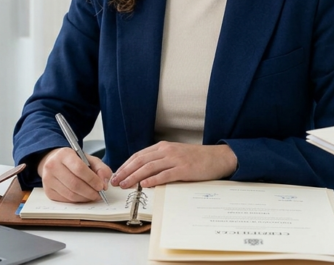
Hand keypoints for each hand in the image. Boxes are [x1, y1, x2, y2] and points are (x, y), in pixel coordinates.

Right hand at [36, 147, 112, 202]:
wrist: (53, 161)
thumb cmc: (73, 160)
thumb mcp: (88, 158)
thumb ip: (100, 168)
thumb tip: (104, 182)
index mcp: (64, 154)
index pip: (79, 169)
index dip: (92, 179)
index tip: (101, 186)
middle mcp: (52, 166)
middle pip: (75, 184)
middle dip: (90, 192)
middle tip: (99, 194)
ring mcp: (48, 179)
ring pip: (70, 194)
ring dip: (85, 198)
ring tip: (93, 196)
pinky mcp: (48, 191)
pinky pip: (66, 200)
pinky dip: (78, 200)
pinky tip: (83, 197)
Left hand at [110, 142, 237, 188]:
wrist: (218, 157)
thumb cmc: (196, 159)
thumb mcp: (175, 155)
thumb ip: (160, 161)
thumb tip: (142, 173)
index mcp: (163, 147)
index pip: (138, 155)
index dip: (126, 165)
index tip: (116, 174)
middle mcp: (167, 151)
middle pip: (140, 161)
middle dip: (126, 171)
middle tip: (115, 181)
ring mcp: (175, 159)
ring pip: (149, 167)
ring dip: (135, 176)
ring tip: (125, 184)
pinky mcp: (184, 169)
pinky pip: (165, 175)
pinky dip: (154, 180)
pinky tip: (145, 185)